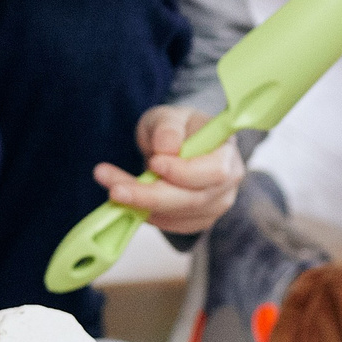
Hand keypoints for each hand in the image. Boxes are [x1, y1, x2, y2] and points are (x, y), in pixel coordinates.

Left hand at [94, 105, 242, 235]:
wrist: (177, 144)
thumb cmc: (176, 128)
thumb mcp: (168, 116)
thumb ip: (168, 127)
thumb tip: (167, 148)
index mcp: (227, 152)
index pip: (214, 171)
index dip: (184, 172)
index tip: (153, 162)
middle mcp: (228, 183)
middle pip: (193, 200)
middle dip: (151, 196)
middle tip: (116, 189)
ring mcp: (215, 205)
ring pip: (179, 216)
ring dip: (141, 205)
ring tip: (113, 188)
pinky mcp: (198, 220)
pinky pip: (171, 225)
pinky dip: (147, 215)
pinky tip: (128, 200)